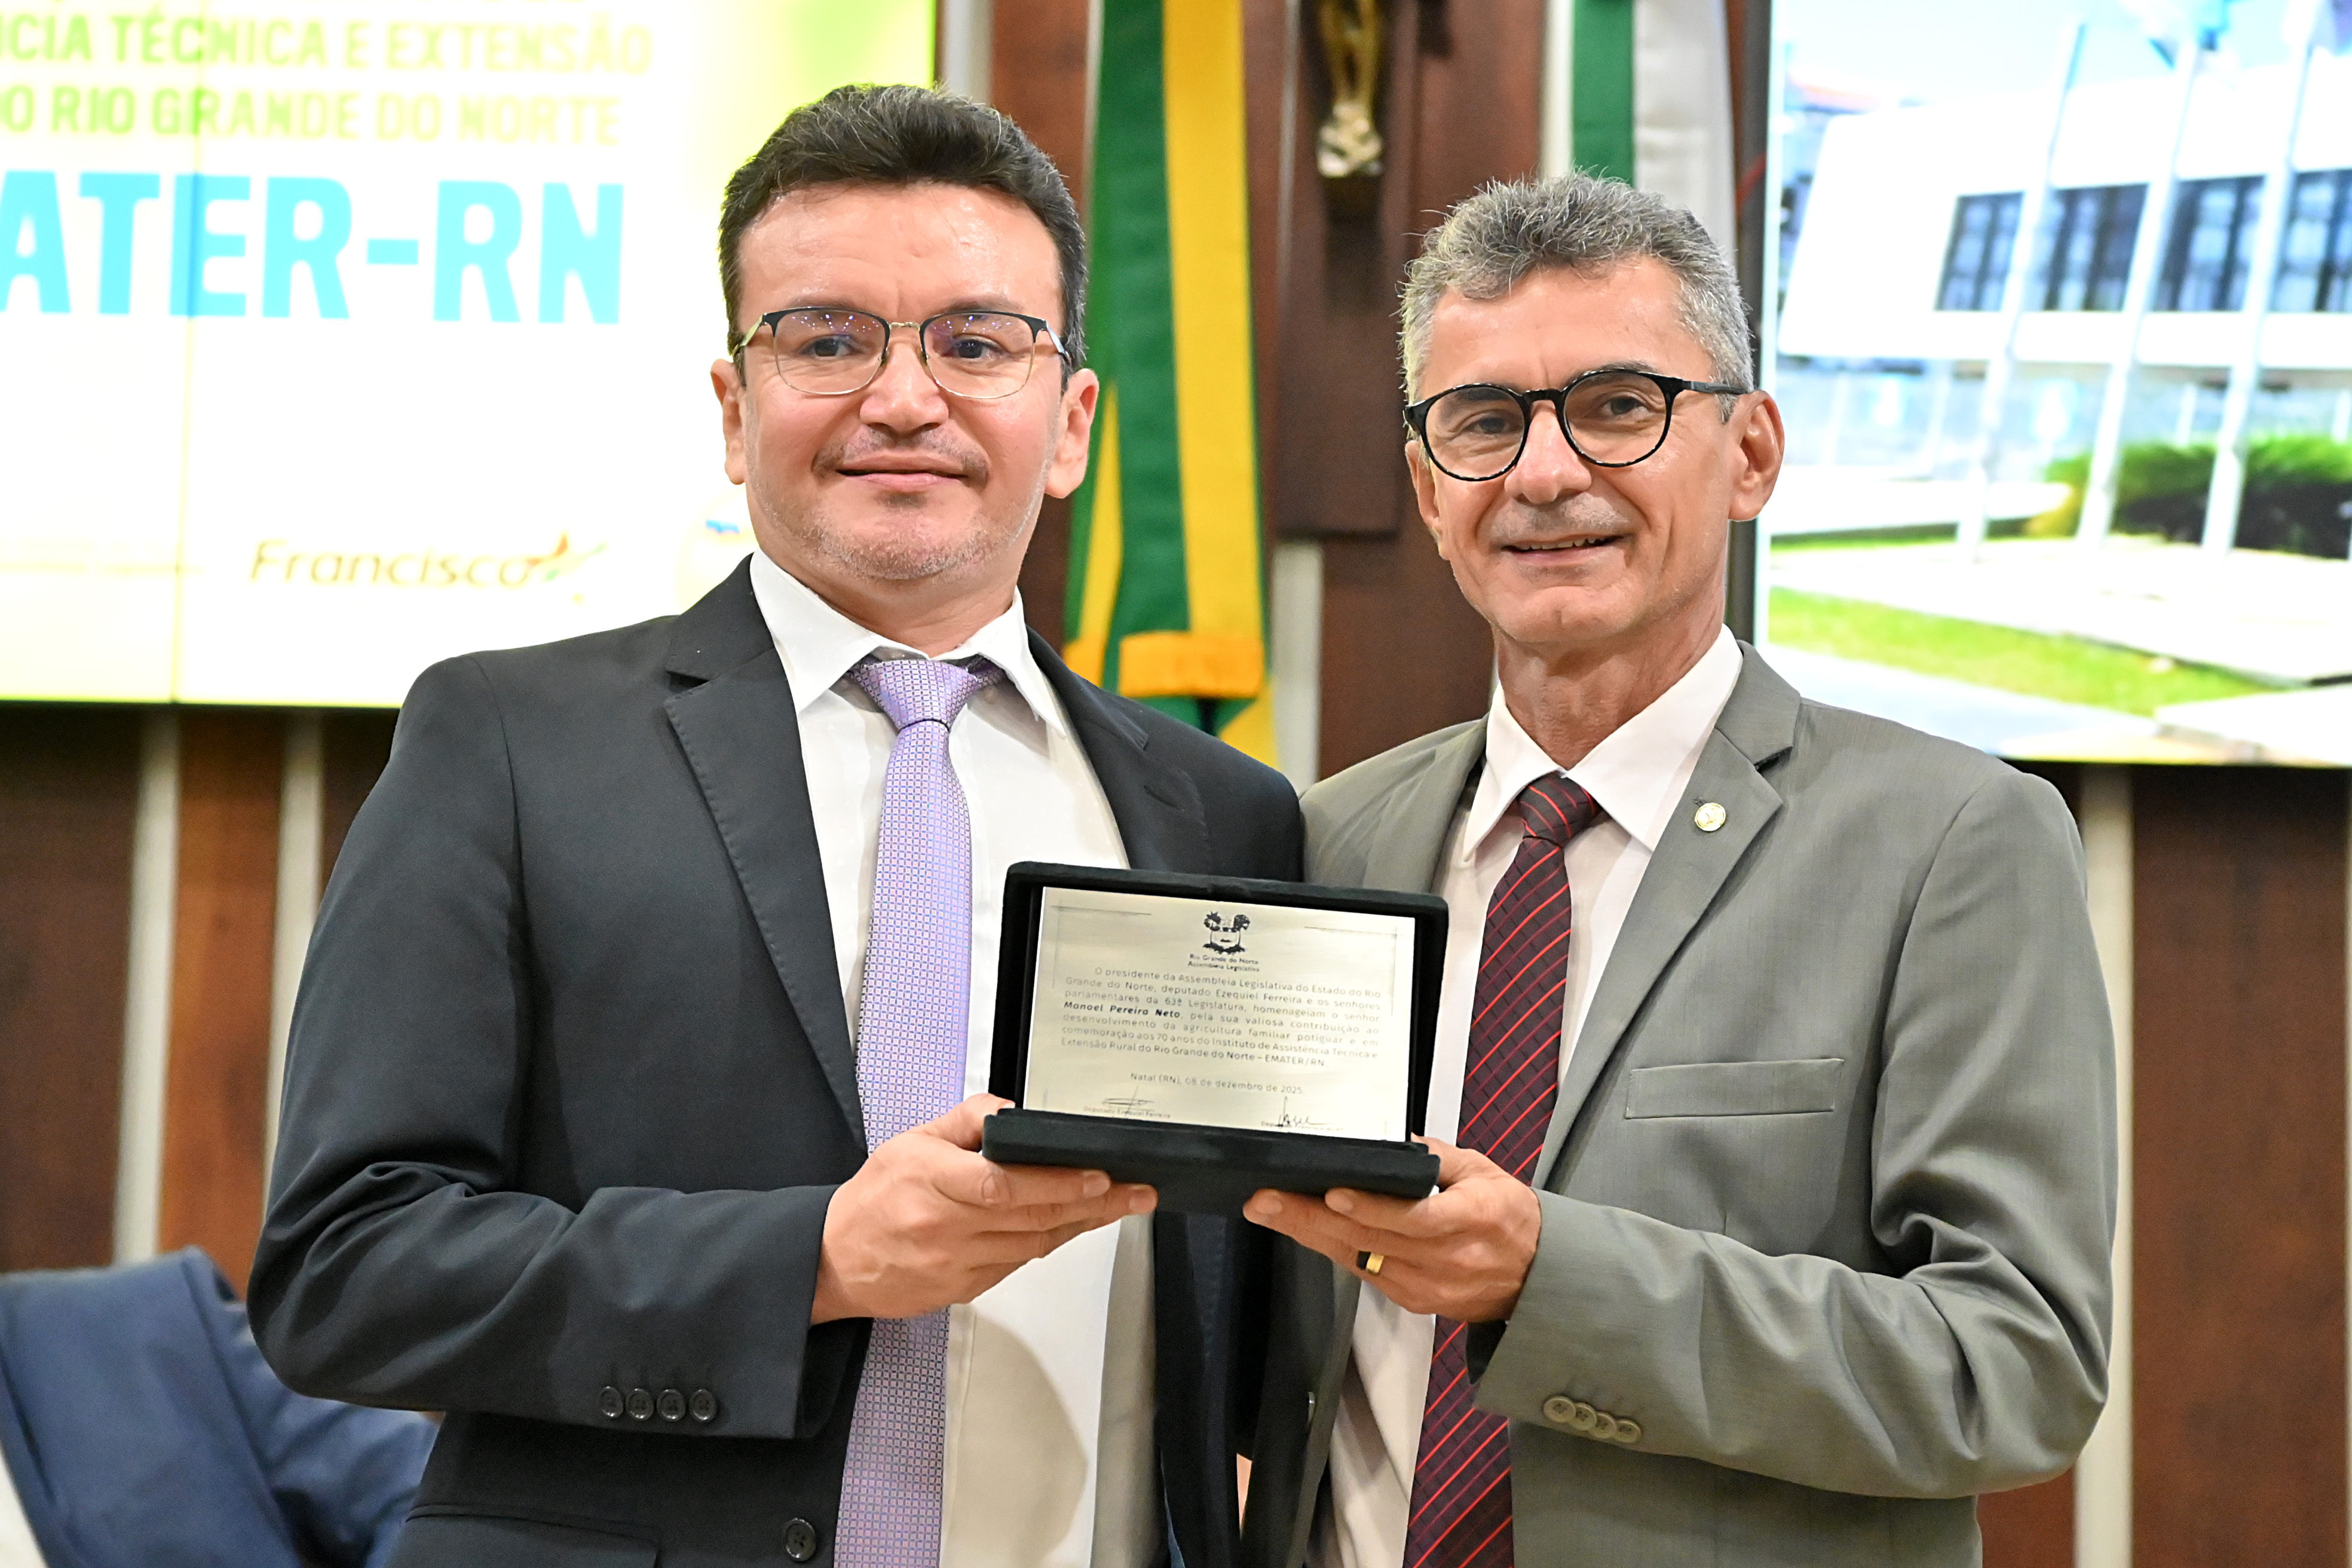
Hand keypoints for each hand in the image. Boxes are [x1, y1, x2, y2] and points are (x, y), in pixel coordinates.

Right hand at [813, 1095, 1154, 1322]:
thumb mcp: (911, 1141)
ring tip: (1118, 1205)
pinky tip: (1072, 1226)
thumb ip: (966, 1121)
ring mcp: (955, 1263)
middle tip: (1135, 1192)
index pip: (1002, 1185)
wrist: (834, 1260)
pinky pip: (1016, 1264)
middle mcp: (944, 1226)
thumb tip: (1014, 1114)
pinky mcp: (962, 1289)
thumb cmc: (873, 1199)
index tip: (1097, 1175)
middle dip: (1093, 1204)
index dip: (1055, 1182)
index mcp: (930, 1181)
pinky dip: (1048, 1243)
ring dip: (1080, 1224)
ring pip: (1032, 1244)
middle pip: (1031, 1216)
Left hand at [1241, 1139, 1539, 1321]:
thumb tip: (1393, 1142)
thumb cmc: (1510, 1219)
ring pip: (1359, 1259)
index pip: (1414, 1219)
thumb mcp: (1484, 1173)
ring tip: (1272, 1210)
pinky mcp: (1415, 1301)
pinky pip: (1365, 1274)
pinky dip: (1334, 1250)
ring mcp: (1428, 1285)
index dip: (1370, 1208)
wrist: (1536, 1278)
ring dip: (1310, 1235)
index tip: (1333, 1193)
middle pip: (1370, 1240)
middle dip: (1310, 1218)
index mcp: (1472, 1219)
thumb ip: (1438, 1157)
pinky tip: (1305, 1231)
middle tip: (1267, 1200)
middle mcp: (1447, 1258)